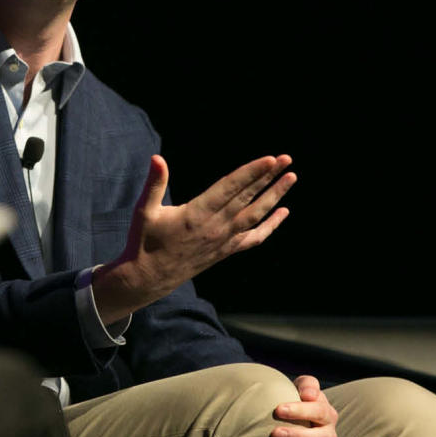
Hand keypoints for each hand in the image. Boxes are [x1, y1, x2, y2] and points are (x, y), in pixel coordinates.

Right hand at [91, 154, 295, 321]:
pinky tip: (283, 212)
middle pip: (249, 197)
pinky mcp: (225, 250)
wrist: (149, 278)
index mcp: (197, 214)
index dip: (251, 173)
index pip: (231, 188)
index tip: (270, 160)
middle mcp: (216, 227)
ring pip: (256, 215)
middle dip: (269, 177)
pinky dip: (270, 225)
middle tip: (287, 159)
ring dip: (275, 196)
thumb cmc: (144, 241)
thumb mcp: (145, 211)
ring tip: (291, 178)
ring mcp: (223, 240)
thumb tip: (156, 158)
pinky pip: (254, 237)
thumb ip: (154, 184)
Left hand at [272, 375, 337, 436]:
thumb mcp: (300, 387)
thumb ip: (307, 384)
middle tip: (274, 434)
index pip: (319, 410)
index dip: (300, 410)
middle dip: (298, 436)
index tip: (277, 409)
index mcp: (326, 413)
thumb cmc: (294, 400)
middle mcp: (329, 435)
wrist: (294, 419)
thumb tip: (308, 394)